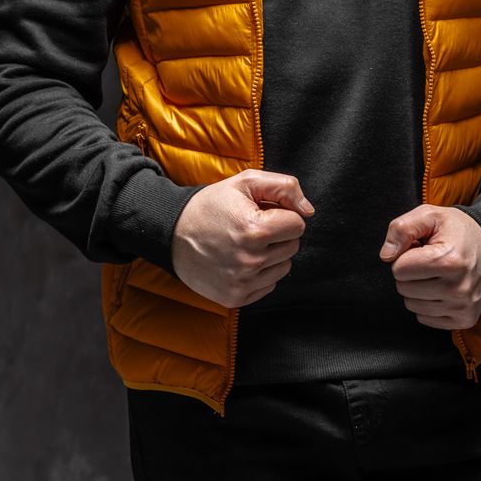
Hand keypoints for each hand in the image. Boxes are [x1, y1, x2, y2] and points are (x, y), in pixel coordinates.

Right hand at [171, 169, 314, 308]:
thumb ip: (284, 187)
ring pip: (284, 267)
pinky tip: (240, 260)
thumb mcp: (245, 182)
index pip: (298, 224)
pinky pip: (269, 285)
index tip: (263, 212)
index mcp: (255, 230)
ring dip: (272, 254)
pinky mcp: (235, 298)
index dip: (283, 214)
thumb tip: (309, 211)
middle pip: (293, 246)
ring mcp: (242, 283)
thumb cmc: (212, 205)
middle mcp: (250, 260)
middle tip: (253, 226)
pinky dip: (261, 272)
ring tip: (246, 243)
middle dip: (279, 234)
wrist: (172, 234)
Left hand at [379, 205, 480, 329]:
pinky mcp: (465, 319)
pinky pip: (425, 318)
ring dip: (418, 289)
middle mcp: (458, 288)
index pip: (399, 269)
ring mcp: (463, 307)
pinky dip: (428, 303)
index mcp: (448, 260)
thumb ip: (402, 229)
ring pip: (412, 305)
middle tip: (429, 261)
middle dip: (410, 273)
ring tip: (436, 273)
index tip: (421, 249)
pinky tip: (442, 288)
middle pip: (404, 289)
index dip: (405, 256)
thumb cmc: (458, 230)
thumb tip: (386, 255)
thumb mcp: (430, 216)